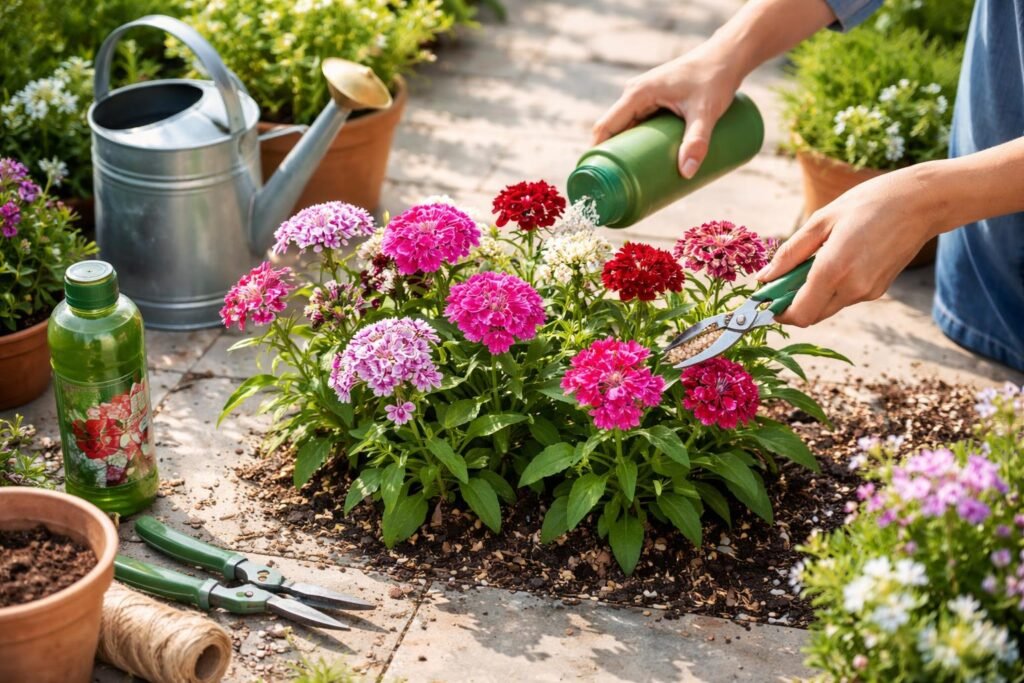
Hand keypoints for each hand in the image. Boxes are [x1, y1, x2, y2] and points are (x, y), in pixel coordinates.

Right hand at [591, 48, 741, 177]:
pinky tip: (641, 160)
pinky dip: (637, 141)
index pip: (605, 126)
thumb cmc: (715, 78)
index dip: (597, 151)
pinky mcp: (657, 100)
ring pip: (627, 128)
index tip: (597, 176)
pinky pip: (638, 123)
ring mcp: (645, 96)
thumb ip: (697, 141)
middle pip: (614, 130)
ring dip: (626, 150)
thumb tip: (688, 173)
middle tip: (619, 186)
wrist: (728, 56)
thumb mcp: (705, 111)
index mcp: (637, 94)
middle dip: (614, 157)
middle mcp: (635, 93)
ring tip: (630, 179)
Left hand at [754, 165, 945, 326]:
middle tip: (784, 276)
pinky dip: (832, 287)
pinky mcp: (879, 290)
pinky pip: (845, 297)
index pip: (799, 314)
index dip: (778, 312)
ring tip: (816, 258)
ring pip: (827, 307)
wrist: (921, 202)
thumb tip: (764, 278)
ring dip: (813, 294)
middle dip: (792, 303)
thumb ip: (790, 253)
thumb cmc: (868, 203)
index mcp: (834, 269)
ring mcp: (868, 292)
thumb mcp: (821, 220)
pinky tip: (838, 259)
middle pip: (811, 315)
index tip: (766, 299)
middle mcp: (852, 288)